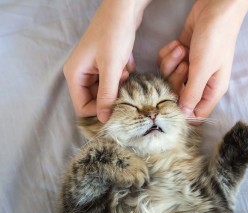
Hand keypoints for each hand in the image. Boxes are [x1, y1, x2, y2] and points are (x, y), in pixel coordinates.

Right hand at [64, 0, 150, 121]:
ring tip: (124, 70)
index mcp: (75, 75)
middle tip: (122, 84)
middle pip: (95, 99)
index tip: (117, 107)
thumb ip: (107, 94)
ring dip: (118, 85)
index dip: (99, 111)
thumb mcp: (111, 67)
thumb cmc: (114, 35)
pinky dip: (122, 75)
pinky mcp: (104, 65)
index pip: (82, 107)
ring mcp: (93, 69)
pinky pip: (113, 80)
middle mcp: (81, 74)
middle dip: (112, 95)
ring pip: (107, 90)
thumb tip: (104, 119)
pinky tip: (126, 63)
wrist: (124, 10)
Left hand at [159, 0, 247, 117]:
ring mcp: (189, 68)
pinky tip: (178, 44)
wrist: (214, 9)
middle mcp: (200, 82)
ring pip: (168, 78)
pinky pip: (165, 63)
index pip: (196, 114)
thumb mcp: (203, 69)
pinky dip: (168, 53)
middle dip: (175, 79)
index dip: (183, 111)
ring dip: (171, 63)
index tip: (172, 101)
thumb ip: (192, 93)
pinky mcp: (179, 56)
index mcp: (211, 90)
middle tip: (185, 63)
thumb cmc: (215, 39)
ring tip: (183, 49)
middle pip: (177, 95)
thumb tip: (184, 114)